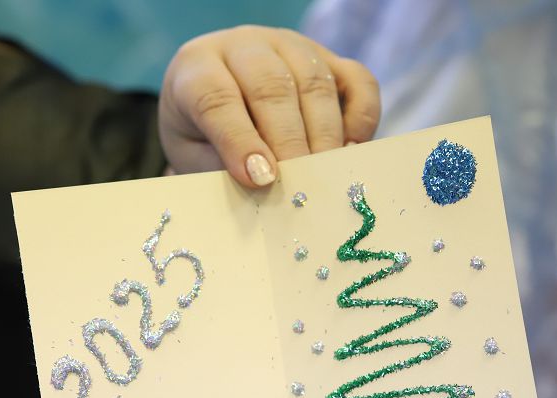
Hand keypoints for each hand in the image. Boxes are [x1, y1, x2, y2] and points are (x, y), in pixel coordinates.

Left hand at [159, 26, 380, 187]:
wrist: (213, 103)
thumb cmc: (201, 137)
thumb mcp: (195, 156)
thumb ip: (222, 169)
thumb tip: (265, 191)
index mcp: (197, 67)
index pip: (216, 97)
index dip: (239, 140)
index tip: (259, 179)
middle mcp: (244, 46)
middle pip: (272, 87)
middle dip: (288, 142)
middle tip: (299, 185)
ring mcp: (289, 46)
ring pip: (315, 81)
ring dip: (323, 135)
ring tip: (323, 177)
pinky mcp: (328, 58)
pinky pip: (357, 80)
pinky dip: (361, 117)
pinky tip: (350, 152)